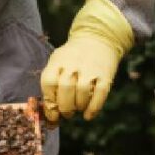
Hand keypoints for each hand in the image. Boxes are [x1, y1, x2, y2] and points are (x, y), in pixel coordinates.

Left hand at [41, 0, 133, 122]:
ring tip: (77, 109)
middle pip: (65, 88)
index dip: (49, 100)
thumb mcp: (58, 61)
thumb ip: (52, 83)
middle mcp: (74, 63)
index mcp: (58, 61)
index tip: (52, 112)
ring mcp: (91, 68)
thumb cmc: (73, 58)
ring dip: (78, 106)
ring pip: (82, 92)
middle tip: (66, 113)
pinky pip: (100, 94)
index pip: (49, 82)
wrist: (98, 39)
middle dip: (64, 107)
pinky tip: (88, 115)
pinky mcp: (106, 74)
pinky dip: (93, 108)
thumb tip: (49, 113)